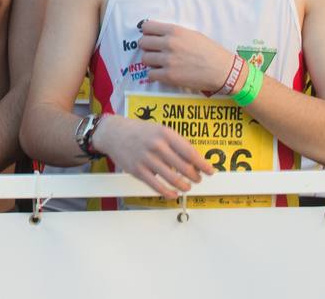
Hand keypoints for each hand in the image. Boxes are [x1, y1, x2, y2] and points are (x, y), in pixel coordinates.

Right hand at [92, 113, 214, 198]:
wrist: (114, 133)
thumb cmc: (140, 132)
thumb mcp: (160, 130)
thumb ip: (176, 144)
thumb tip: (195, 161)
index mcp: (165, 134)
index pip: (189, 152)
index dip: (202, 164)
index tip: (210, 171)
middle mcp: (156, 146)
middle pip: (184, 167)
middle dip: (195, 176)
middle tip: (197, 178)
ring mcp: (146, 159)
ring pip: (173, 179)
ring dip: (184, 185)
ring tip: (187, 186)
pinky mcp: (138, 171)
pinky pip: (157, 186)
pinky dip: (168, 193)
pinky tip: (174, 194)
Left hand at [138, 20, 233, 93]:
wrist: (223, 70)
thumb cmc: (210, 51)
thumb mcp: (192, 34)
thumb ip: (173, 33)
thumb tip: (157, 34)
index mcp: (175, 31)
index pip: (146, 27)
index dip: (147, 33)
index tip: (151, 37)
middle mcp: (169, 44)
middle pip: (143, 43)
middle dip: (148, 47)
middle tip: (156, 51)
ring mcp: (168, 60)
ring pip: (145, 59)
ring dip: (151, 61)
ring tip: (161, 63)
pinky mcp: (169, 76)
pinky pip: (150, 74)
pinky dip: (155, 75)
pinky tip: (163, 74)